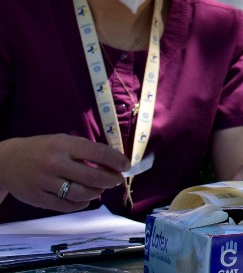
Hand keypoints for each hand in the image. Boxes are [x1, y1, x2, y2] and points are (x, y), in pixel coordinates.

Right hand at [0, 135, 126, 211]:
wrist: (7, 161)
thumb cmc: (42, 149)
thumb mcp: (63, 141)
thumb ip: (85, 150)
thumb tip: (113, 162)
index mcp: (64, 145)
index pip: (98, 153)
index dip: (116, 161)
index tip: (126, 166)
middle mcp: (55, 163)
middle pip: (93, 177)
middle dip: (111, 180)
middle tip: (117, 180)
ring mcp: (45, 182)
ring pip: (81, 194)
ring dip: (96, 192)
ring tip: (100, 189)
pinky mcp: (37, 198)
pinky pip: (66, 206)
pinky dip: (81, 204)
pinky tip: (86, 199)